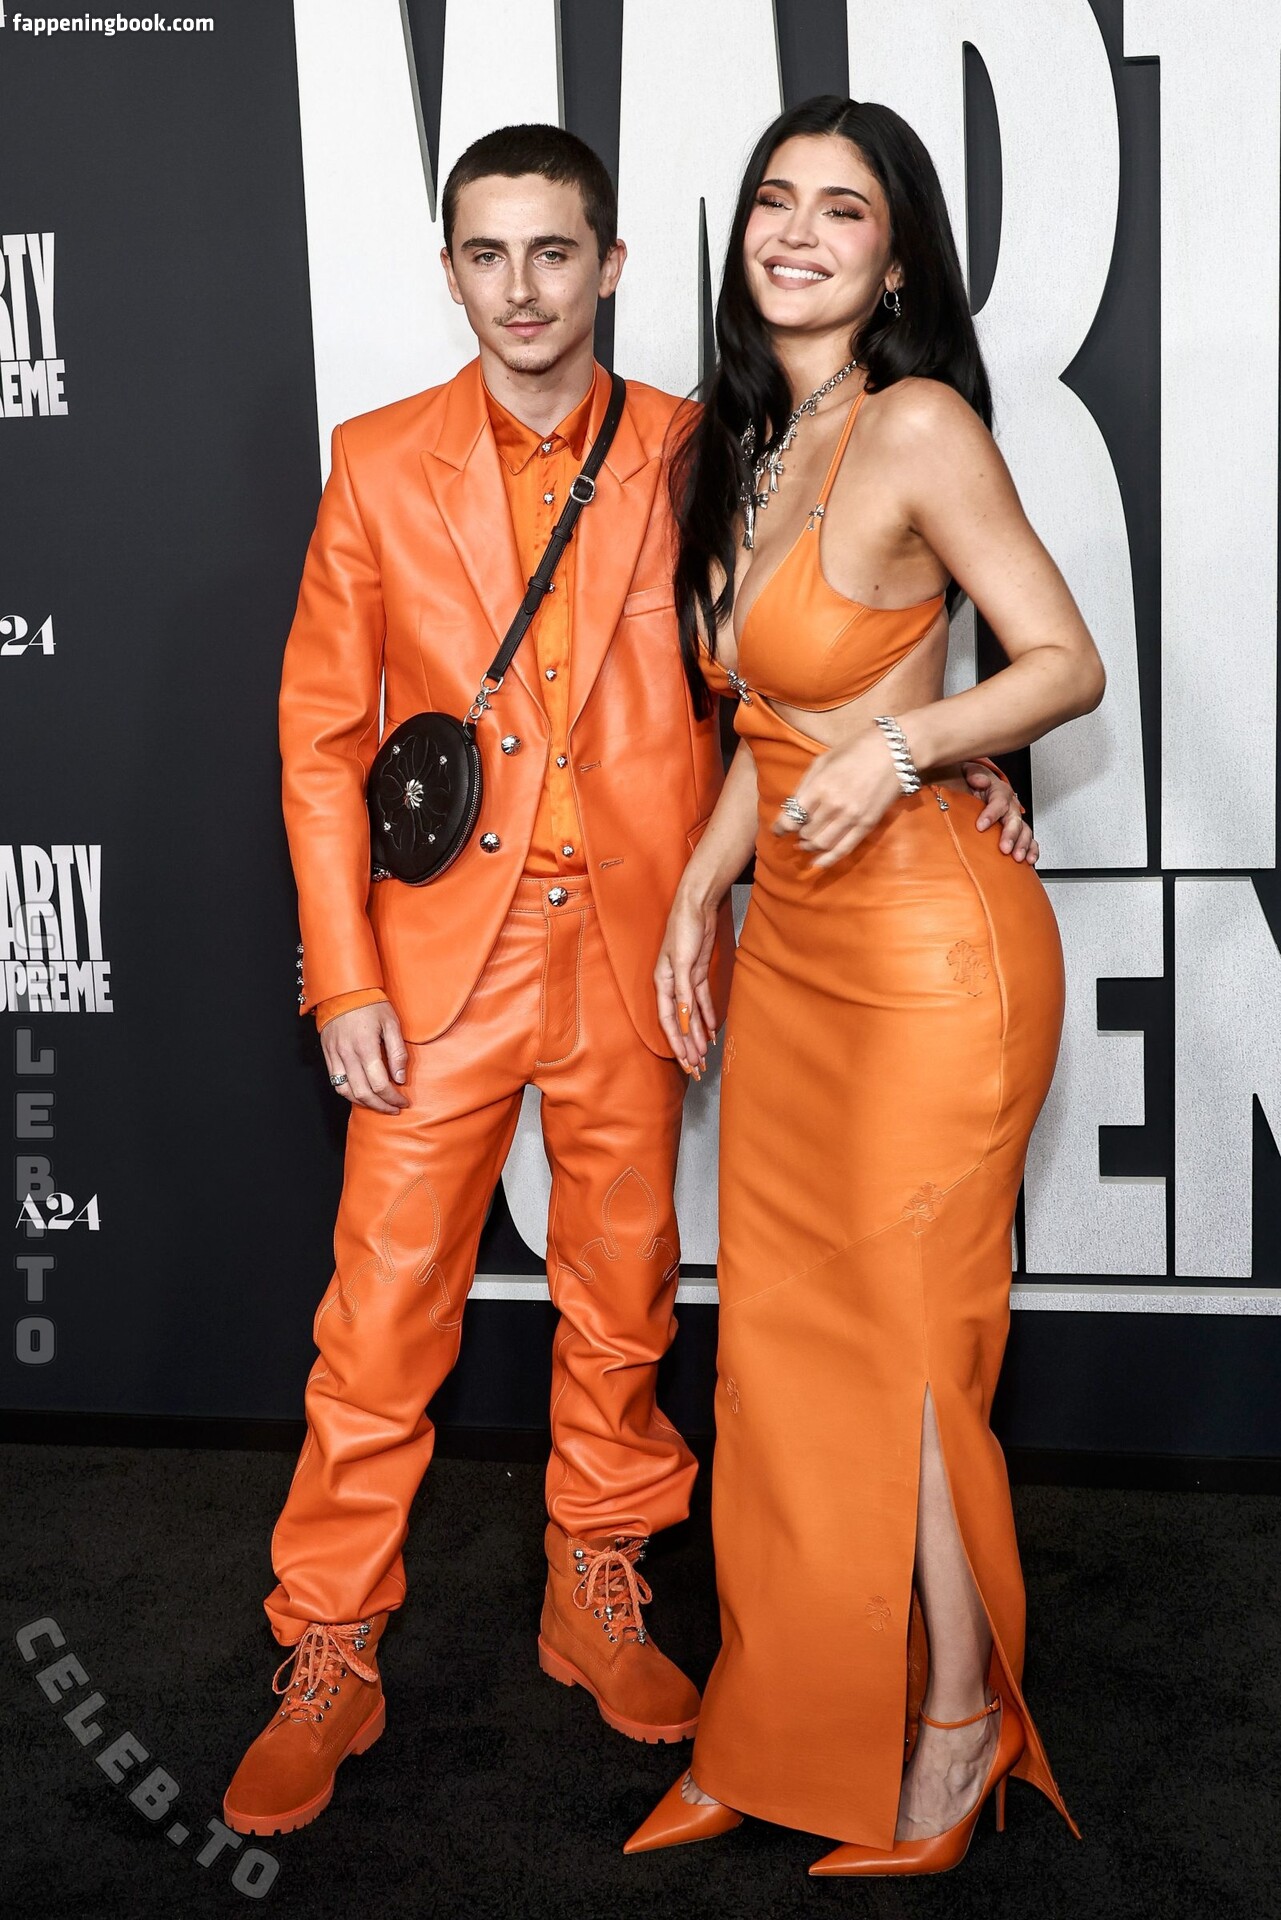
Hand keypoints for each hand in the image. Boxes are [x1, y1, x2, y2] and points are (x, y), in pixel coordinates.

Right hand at [320, 1001, 410, 1112]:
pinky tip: (361, 1094)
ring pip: (346, 1091)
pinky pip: (335, 1081)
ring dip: (363, 1103)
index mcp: (365, 1046)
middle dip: (380, 1105)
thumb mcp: (392, 1023)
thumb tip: (400, 1078)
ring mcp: (335, 1055)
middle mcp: (347, 1054)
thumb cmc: (370, 1003)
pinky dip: (348, 1093)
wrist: (343, 989)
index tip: (403, 1101)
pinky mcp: (328, 1054)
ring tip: (378, 1105)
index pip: (379, 1084)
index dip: (393, 1098)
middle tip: (394, 1108)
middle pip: (363, 1093)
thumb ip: (397, 1052)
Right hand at [654, 884, 719, 1076]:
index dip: (677, 1042)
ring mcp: (686, 980)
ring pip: (691, 1016)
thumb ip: (683, 992)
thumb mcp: (681, 961)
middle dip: (688, 1047)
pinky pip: (702, 1002)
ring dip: (697, 1036)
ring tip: (704, 1057)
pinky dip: (706, 1017)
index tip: (686, 1061)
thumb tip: (683, 1020)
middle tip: (697, 1069)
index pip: (669, 1021)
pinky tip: (710, 1032)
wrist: (696, 905)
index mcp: (663, 983)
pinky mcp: (698, 974)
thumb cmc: (684, 929)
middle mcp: (672, 986)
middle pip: (680, 1023)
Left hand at [773, 727, 902, 867]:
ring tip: (805, 844)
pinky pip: (844, 849)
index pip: (791, 818)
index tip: (777, 830)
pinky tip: (818, 863)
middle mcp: (833, 805)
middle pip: (805, 833)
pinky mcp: (867, 824)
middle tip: (796, 832)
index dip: (780, 828)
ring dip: (809, 847)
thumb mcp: (823, 761)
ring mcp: (852, 817)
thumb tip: (791, 808)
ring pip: (821, 844)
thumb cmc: (855, 750)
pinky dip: (828, 859)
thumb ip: (806, 785)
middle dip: (797, 835)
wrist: (894, 751)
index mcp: (819, 786)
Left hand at [963, 762, 1039, 864]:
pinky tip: (1029, 860)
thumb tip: (979, 780)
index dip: (991, 814)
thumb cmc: (974, 782)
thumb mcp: (970, 771)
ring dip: (1023, 845)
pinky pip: (1029, 840)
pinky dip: (1032, 850)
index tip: (980, 826)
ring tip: (1018, 857)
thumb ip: (974, 774)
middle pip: (1014, 820)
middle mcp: (1011, 806)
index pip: (998, 802)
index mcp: (1000, 792)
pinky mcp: (1018, 831)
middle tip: (1004, 848)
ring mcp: (1015, 819)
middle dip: (1010, 835)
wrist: (980, 787)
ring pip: (1024, 831)